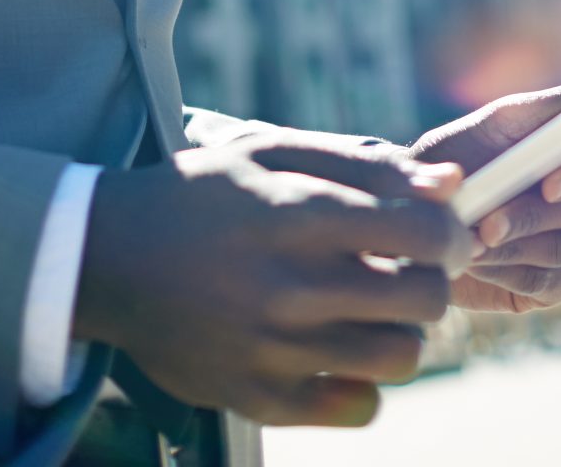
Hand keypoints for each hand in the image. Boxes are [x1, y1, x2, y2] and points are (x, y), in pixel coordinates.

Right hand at [73, 133, 472, 427]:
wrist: (110, 259)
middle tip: (414, 269)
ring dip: (404, 330)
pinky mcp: (256, 398)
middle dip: (434, 279)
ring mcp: (272, 350)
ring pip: (400, 358)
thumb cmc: (202, 194)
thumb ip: (362, 161)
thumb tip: (448, 182)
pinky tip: (341, 349)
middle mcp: (287, 285)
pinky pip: (358, 409)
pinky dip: (365, 382)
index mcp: (294, 213)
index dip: (451, 231)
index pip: (419, 232)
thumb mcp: (270, 152)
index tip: (443, 231)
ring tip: (377, 310)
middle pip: (422, 300)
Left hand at [413, 69, 560, 313]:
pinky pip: (553, 282)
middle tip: (489, 221)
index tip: (550, 182)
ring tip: (469, 238)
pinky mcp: (558, 282)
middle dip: (532, 213)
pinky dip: (511, 271)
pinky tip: (479, 260)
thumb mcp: (501, 118)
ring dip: (514, 242)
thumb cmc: (463, 152)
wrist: (421, 210)